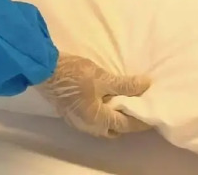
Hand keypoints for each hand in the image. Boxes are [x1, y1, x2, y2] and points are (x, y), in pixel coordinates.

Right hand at [36, 54, 151, 137]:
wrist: (44, 70)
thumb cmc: (74, 75)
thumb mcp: (102, 77)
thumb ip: (125, 84)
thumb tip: (146, 85)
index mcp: (98, 121)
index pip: (127, 124)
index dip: (142, 119)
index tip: (154, 112)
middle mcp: (89, 126)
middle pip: (115, 128)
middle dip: (128, 121)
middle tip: (140, 106)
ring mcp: (78, 121)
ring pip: (103, 124)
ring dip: (115, 116)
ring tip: (126, 100)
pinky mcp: (72, 113)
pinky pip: (94, 118)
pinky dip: (104, 112)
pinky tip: (107, 99)